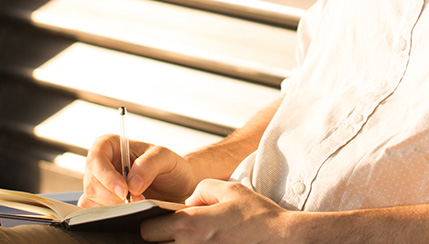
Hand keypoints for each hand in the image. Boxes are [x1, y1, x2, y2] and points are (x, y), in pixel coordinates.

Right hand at [80, 134, 199, 206]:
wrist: (177, 187)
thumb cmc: (170, 167)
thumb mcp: (166, 158)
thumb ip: (150, 165)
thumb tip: (131, 184)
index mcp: (110, 145)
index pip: (96, 157)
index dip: (106, 175)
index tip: (124, 191)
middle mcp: (100, 165)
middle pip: (93, 183)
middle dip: (114, 197)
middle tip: (139, 202)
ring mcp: (98, 186)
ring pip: (92, 201)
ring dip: (114, 208)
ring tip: (138, 207)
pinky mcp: (101, 204)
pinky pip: (95, 214)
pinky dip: (110, 217)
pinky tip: (128, 215)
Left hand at [140, 179, 297, 243]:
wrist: (281, 238)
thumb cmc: (258, 216)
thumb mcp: (230, 189)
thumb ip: (202, 189)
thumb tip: (189, 202)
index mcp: (190, 225)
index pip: (147, 229)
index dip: (150, 222)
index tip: (161, 220)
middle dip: (160, 238)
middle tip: (176, 230)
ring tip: (193, 237)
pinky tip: (205, 242)